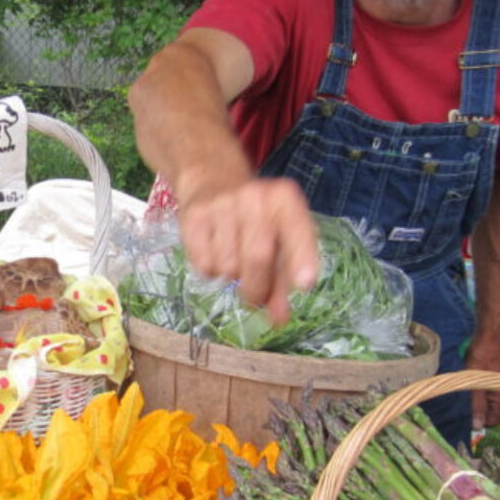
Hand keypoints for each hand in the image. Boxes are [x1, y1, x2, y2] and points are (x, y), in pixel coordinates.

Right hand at [176, 177, 320, 323]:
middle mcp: (254, 197)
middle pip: (258, 258)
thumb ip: (282, 279)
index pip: (297, 231)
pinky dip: (210, 271)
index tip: (306, 285)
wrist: (212, 179)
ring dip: (231, 277)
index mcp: (284, 199)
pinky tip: (214, 251)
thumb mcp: (278, 238)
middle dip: (257, 290)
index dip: (302, 258)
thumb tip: (279, 320)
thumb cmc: (256, 218)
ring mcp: (221, 205)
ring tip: (232, 259)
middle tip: (254, 297)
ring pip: (228, 266)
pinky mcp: (194, 216)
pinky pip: (203, 265)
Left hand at [464, 338, 499, 429]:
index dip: (480, 423)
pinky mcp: (490, 381)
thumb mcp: (476, 382)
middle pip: (488, 413)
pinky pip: (482, 394)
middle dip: (475, 413)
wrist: (488, 336)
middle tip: (457, 411)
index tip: (464, 422)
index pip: (493, 421)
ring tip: (458, 399)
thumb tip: (478, 427)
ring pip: (484, 403)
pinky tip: (462, 389)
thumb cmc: (483, 357)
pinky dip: (473, 394)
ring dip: (473, 403)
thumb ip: (477, 404)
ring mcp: (496, 387)